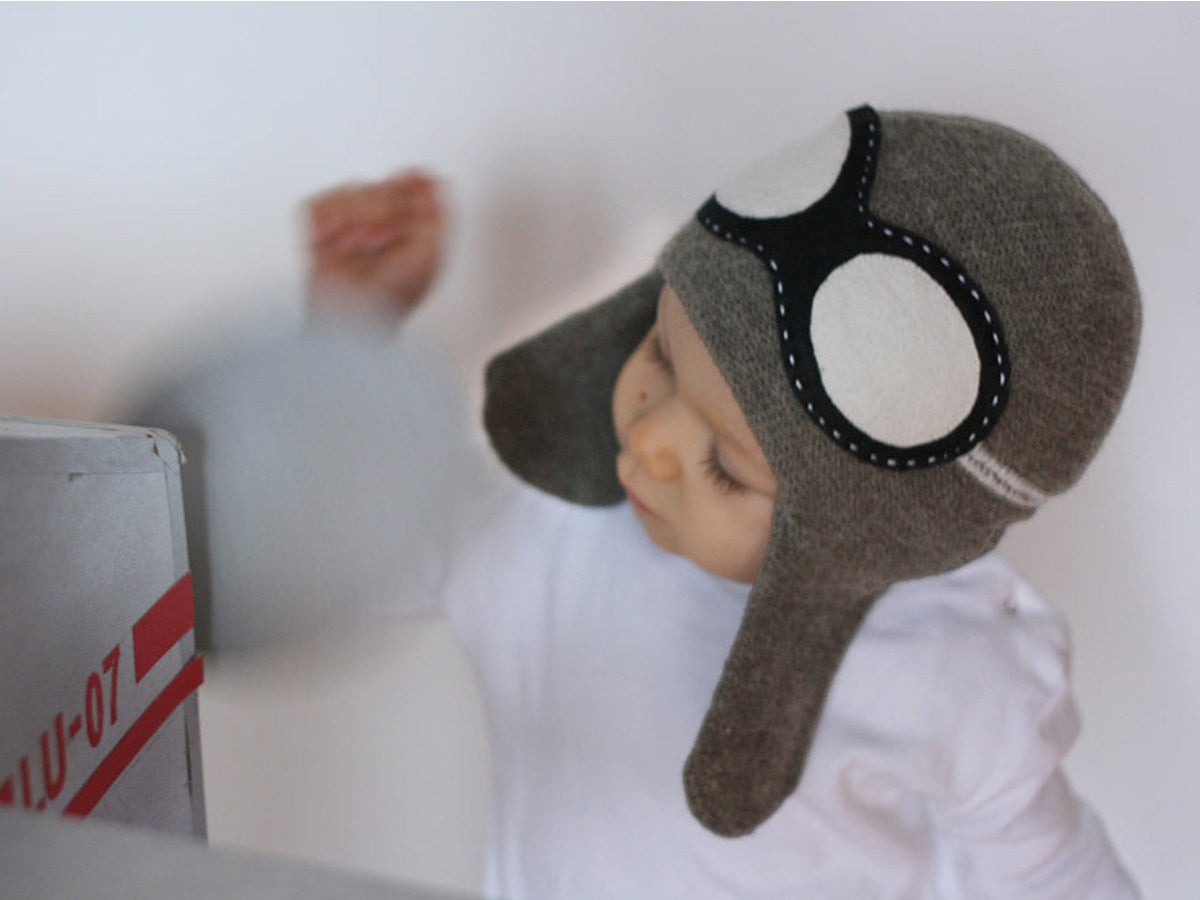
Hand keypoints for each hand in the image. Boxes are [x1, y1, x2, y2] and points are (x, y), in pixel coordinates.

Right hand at [306, 170, 444, 324]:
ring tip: (363, 242)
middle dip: (386, 206)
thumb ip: (437, 213)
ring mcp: (347, 226)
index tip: (413, 177)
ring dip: (361, 214)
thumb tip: (434, 179)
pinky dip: (328, 219)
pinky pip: (320, 204)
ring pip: (352, 189)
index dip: (412, 182)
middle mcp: (378, 226)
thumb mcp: (430, 254)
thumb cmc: (393, 297)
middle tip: (386, 235)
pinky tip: (339, 239)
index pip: (410, 188)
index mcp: (408, 232)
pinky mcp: (318, 230)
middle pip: (382, 184)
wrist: (354, 314)